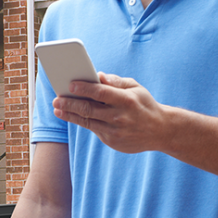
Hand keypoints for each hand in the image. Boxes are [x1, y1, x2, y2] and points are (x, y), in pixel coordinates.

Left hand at [53, 72, 169, 153]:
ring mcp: (115, 131)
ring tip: (57, 108)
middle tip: (56, 98)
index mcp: (127, 100)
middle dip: (70, 103)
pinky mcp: (112, 141)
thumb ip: (116, 82)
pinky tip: (71, 116)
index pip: (101, 92)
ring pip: (87, 121)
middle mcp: (120, 116)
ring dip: (70, 114)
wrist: (160, 130)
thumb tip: (98, 76)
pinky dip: (81, 121)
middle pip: (89, 109)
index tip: (70, 84)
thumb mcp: (136, 88)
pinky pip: (94, 129)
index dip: (84, 88)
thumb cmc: (145, 105)